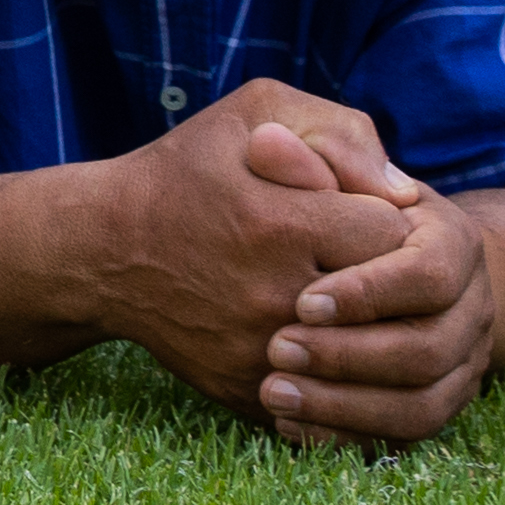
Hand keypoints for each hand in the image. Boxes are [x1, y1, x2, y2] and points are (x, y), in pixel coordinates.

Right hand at [85, 87, 424, 416]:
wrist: (103, 252)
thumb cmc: (185, 173)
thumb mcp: (255, 114)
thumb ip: (339, 131)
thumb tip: (401, 191)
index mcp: (282, 224)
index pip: (395, 234)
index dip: (386, 218)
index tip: (362, 212)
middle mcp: (274, 296)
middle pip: (388, 301)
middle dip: (385, 274)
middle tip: (358, 255)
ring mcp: (261, 352)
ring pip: (364, 356)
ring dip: (364, 326)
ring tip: (346, 296)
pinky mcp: (248, 390)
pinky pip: (325, 391)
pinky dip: (330, 365)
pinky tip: (314, 332)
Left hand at [253, 157, 493, 449]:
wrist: (352, 249)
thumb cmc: (322, 188)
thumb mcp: (310, 144)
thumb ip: (304, 145)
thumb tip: (276, 148)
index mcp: (452, 240)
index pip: (430, 274)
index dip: (369, 292)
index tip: (301, 300)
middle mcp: (469, 306)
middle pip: (430, 349)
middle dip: (350, 357)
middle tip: (276, 350)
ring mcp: (458, 361)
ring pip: (422, 405)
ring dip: (346, 407)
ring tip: (273, 393)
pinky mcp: (431, 401)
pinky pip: (402, 437)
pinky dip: (347, 438)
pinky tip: (289, 425)